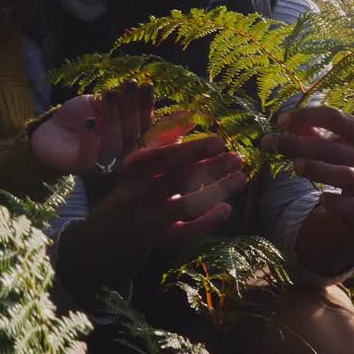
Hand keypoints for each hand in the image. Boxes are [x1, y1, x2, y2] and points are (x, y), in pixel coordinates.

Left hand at [30, 80, 153, 174]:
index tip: (147, 84)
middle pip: (132, 133)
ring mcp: (101, 162)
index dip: (147, 105)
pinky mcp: (80, 167)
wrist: (51, 131)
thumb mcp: (98, 102)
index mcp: (128, 135)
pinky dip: (89, 140)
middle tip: (129, 84)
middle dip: (132, 107)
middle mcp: (120, 151)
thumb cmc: (79, 116)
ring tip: (109, 94)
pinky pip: (88, 158)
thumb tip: (135, 88)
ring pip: (114, 146)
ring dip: (113, 119)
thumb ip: (116, 100)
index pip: (144, 122)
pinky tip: (89, 121)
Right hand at [94, 135, 247, 247]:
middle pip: (178, 179)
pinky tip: (227, 208)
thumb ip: (168, 137)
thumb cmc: (138, 183)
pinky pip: (186, 232)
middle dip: (210, 167)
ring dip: (215, 192)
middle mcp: (138, 193)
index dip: (193, 149)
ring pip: (184, 206)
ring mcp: (148, 218)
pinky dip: (207, 222)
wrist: (113, 227)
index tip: (219, 142)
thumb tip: (191, 115)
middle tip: (237, 158)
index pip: (165, 157)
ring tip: (240, 178)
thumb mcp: (146, 158)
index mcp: (134, 167)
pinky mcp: (160, 239)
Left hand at [263, 106, 353, 228]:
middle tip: (270, 143)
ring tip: (295, 165)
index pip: (336, 118)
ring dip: (318, 169)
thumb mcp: (345, 145)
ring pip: (345, 175)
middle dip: (299, 144)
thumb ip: (318, 134)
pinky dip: (336, 202)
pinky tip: (321, 198)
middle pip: (333, 147)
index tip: (281, 120)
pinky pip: (352, 206)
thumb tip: (286, 122)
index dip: (307, 116)